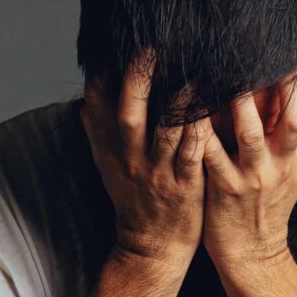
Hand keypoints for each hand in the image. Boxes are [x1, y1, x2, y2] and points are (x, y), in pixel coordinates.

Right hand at [79, 50, 213, 271]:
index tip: (107, 49)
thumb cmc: (133, 199)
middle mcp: (134, 159)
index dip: (102, 80)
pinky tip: (210, 111)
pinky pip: (194, 154)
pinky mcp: (187, 185)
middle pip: (130, 116)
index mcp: (114, 150)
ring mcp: (161, 172)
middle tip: (148, 50)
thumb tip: (86, 97)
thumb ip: (98, 131)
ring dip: (178, 103)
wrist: (151, 247)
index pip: (100, 109)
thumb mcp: (108, 167)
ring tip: (191, 73)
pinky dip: (200, 132)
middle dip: (138, 83)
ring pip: (167, 131)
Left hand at [200, 62, 296, 268]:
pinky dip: (201, 133)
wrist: (253, 253)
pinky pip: (211, 155)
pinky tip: (189, 109)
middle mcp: (285, 162)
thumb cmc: (273, 202)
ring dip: (240, 103)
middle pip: (295, 116)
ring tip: (227, 73)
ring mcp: (255, 176)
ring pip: (250, 133)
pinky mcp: (225, 188)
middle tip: (274, 50)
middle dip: (287, 83)